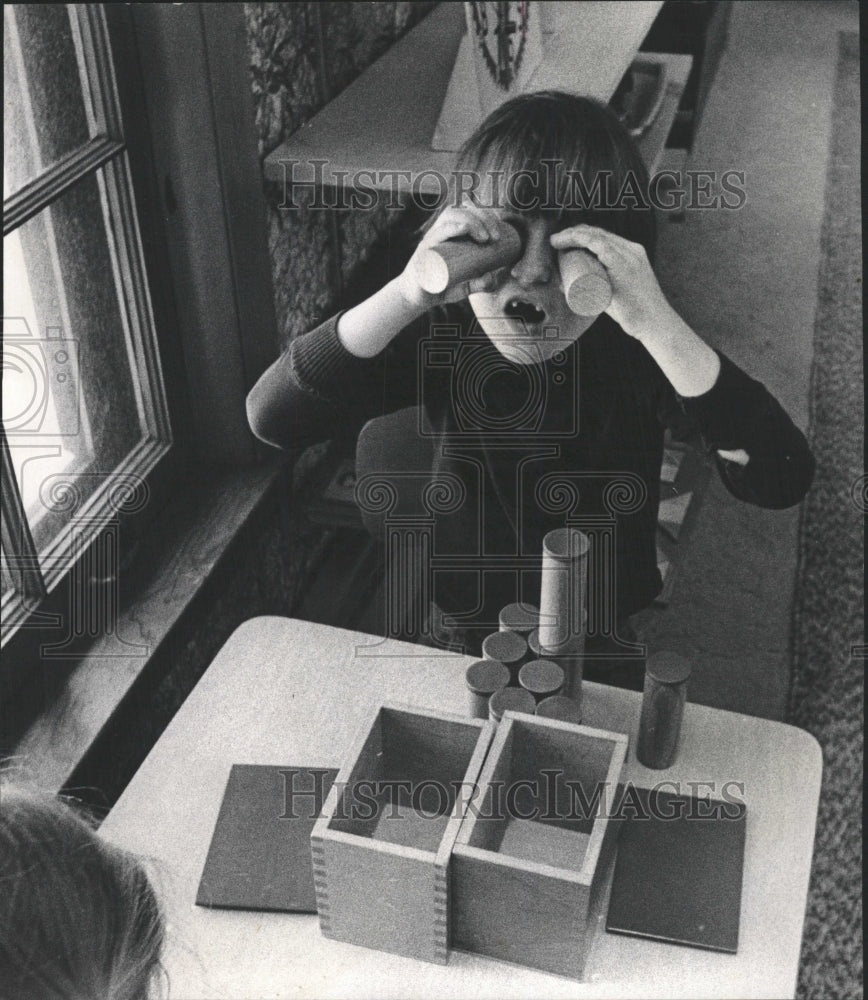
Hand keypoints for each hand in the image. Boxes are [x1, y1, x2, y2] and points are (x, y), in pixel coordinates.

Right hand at [398, 206, 508, 309]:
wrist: (416, 299)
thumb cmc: (441, 287)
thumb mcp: (466, 286)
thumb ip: (480, 283)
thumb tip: (493, 276)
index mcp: (449, 233)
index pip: (467, 211)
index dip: (485, 215)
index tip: (499, 233)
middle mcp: (439, 231)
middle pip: (460, 211)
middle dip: (482, 218)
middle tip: (496, 237)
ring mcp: (431, 239)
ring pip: (449, 217)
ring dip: (471, 221)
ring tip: (485, 237)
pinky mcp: (423, 251)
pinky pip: (436, 234)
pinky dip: (451, 229)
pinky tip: (464, 228)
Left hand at [549, 224, 673, 341]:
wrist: (654, 324)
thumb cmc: (634, 313)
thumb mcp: (614, 293)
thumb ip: (596, 288)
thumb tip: (567, 287)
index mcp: (632, 253)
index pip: (603, 236)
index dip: (581, 233)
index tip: (563, 239)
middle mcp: (632, 250)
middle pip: (598, 233)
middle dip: (573, 232)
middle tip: (555, 241)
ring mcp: (630, 257)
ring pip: (597, 237)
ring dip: (573, 235)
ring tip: (557, 241)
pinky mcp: (625, 267)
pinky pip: (602, 246)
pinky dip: (584, 240)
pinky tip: (570, 240)